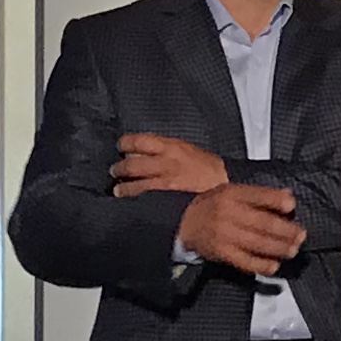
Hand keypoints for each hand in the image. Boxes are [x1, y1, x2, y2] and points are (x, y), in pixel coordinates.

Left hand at [111, 130, 229, 197]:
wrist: (225, 184)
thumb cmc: (209, 168)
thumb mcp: (188, 150)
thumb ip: (167, 150)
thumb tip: (146, 152)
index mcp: (171, 146)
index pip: (138, 140)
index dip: (125, 143)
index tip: (121, 146)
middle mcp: (164, 162)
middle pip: (131, 162)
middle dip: (119, 167)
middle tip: (115, 170)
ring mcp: (164, 182)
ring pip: (133, 182)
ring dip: (121, 185)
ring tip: (118, 188)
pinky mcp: (165, 198)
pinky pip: (142, 197)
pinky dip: (131, 198)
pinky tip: (126, 199)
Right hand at [176, 182, 303, 274]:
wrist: (186, 222)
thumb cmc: (215, 205)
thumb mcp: (233, 191)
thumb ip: (259, 194)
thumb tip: (288, 197)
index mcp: (232, 194)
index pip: (257, 195)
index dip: (276, 201)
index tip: (291, 206)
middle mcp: (228, 213)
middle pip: (262, 223)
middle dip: (285, 230)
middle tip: (301, 235)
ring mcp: (225, 235)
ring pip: (257, 243)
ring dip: (279, 248)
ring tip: (293, 250)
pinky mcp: (222, 253)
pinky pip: (245, 261)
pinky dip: (261, 265)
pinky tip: (274, 266)